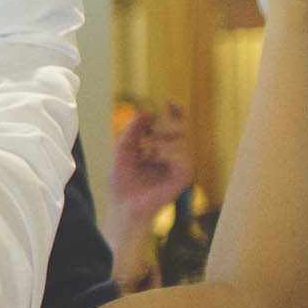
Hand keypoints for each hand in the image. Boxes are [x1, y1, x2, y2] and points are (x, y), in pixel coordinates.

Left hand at [109, 103, 194, 226]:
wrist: (124, 205)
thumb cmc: (123, 181)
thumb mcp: (122, 150)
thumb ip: (132, 130)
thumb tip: (146, 110)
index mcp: (162, 146)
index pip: (175, 124)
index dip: (176, 111)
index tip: (169, 102)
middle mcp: (174, 154)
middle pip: (180, 128)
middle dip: (162, 127)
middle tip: (145, 138)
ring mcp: (181, 165)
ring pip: (178, 140)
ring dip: (157, 144)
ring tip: (142, 155)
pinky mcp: (184, 175)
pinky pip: (181, 155)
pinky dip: (164, 154)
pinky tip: (151, 160)